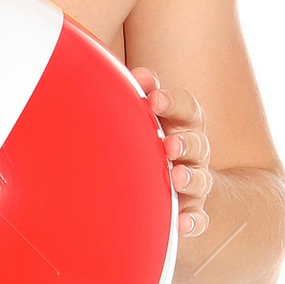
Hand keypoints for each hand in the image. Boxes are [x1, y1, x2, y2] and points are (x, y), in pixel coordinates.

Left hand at [134, 68, 209, 238]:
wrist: (152, 191)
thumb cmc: (136, 146)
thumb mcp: (129, 121)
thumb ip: (120, 98)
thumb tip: (82, 59)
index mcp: (178, 124)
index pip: (186, 107)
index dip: (172, 101)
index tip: (150, 96)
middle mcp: (191, 152)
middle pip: (199, 141)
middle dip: (184, 140)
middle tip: (168, 143)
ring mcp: (192, 183)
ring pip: (202, 178)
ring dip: (190, 177)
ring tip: (176, 178)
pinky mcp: (190, 213)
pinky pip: (198, 219)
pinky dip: (193, 221)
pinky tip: (182, 224)